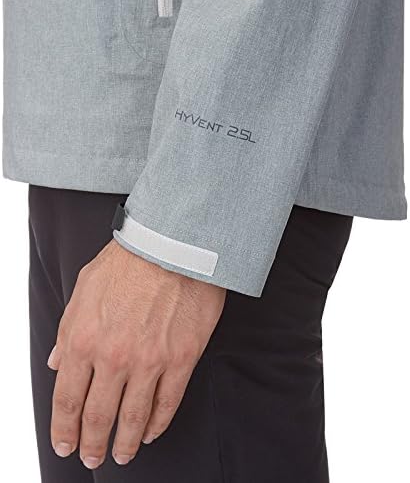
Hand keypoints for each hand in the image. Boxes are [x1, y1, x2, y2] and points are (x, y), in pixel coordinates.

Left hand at [47, 239, 225, 468]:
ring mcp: (150, 361)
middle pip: (98, 416)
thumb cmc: (128, 261)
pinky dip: (157, 424)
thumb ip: (67, 330)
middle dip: (92, 443)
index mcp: (83, 339)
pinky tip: (150, 431)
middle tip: (92, 456)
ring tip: (122, 455)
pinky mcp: (182, 358)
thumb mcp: (84, 289)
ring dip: (124, 443)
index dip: (64, 429)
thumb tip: (55, 361)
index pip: (67, 398)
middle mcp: (114, 357)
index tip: (66, 444)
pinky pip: (168, 402)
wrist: (172, 245)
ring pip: (134, 418)